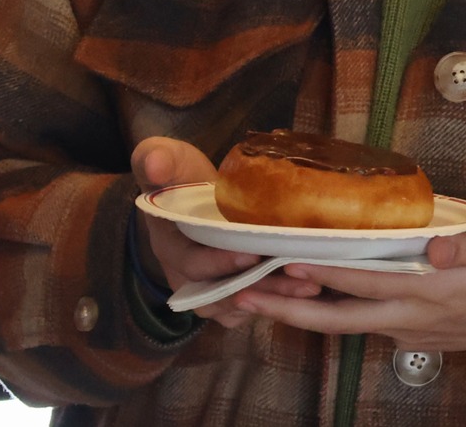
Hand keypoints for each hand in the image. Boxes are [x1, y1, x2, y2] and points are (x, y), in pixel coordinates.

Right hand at [130, 136, 320, 328]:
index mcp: (169, 244)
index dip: (219, 263)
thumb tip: (153, 164)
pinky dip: (272, 304)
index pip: (190, 263)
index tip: (252, 255)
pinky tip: (305, 291)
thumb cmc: (179, 176)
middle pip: (217, 294)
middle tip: (300, 281)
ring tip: (312, 287)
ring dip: (272, 300)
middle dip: (258, 288)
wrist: (188, 195)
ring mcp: (205, 286)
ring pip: (235, 305)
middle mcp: (183, 274)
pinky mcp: (225, 291)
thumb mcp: (168, 160)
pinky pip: (245, 308)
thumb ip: (158, 157)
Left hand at [235, 220, 465, 359]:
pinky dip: (328, 312)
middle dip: (287, 304)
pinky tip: (309, 298)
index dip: (322, 270)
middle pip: (337, 315)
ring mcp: (409, 328)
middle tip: (239, 292)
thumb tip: (433, 246)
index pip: (364, 279)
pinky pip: (361, 324)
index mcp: (432, 289)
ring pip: (344, 324)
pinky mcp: (413, 330)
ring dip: (298, 313)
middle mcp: (412, 314)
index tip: (282, 258)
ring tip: (256, 299)